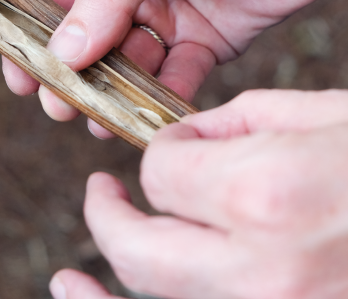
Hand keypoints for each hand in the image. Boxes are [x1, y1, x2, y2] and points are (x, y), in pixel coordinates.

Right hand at [3, 0, 347, 137]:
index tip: (21, 77)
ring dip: (113, 94)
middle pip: (84, 40)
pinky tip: (150, 118)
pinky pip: (174, 78)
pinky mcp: (202, 42)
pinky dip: (162, 100)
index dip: (32, 39)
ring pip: (125, 66)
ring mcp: (162, 16)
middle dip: (71, 76)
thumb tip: (61, 54)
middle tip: (61, 108)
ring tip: (100, 120)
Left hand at [50, 89, 347, 297]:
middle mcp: (258, 269)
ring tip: (76, 270)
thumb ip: (238, 122)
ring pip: (157, 292)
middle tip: (101, 190)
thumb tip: (185, 138)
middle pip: (135, 249)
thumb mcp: (328, 116)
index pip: (160, 176)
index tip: (181, 142)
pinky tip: (80, 296)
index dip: (163, 152)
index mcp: (264, 195)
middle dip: (108, 215)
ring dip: (118, 263)